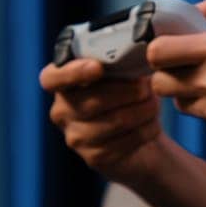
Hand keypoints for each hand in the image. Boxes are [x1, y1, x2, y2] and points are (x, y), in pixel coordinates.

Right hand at [42, 58, 165, 185]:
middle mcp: (62, 111)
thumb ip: (122, 61)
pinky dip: (144, 131)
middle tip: (147, 87)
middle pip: (90, 101)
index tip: (97, 67)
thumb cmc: (132, 93)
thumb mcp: (127, 73)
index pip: (52, 78)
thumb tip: (139, 49)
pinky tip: (152, 125)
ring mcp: (75, 137)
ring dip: (142, 111)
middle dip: (127, 92)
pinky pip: (122, 143)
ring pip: (112, 122)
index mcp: (64, 84)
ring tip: (154, 104)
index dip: (72, 72)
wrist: (144, 133)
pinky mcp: (94, 157)